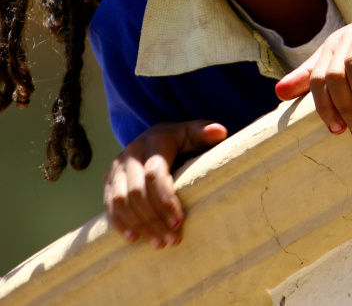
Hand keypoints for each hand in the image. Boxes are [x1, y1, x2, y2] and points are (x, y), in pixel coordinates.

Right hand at [103, 120, 226, 247]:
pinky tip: (134, 238)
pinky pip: (109, 204)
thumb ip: (205, 132)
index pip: (154, 173)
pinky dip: (120, 222)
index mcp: (156, 140)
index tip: (179, 222)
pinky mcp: (109, 178)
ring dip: (138, 225)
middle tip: (172, 240)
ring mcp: (118, 165)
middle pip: (136, 191)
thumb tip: (219, 132)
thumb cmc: (183, 140)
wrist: (158, 137)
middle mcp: (133, 150)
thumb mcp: (195, 134)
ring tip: (158, 243)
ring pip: (120, 200)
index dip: (165, 200)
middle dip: (154, 219)